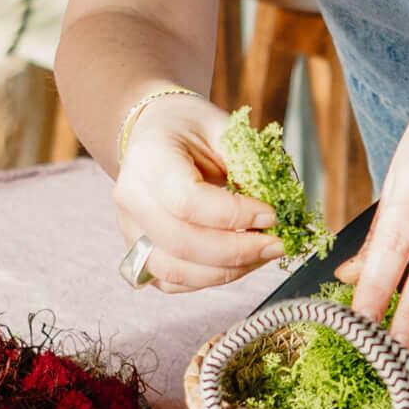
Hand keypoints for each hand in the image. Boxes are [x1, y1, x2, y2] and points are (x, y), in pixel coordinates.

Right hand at [111, 91, 280, 292]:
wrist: (154, 134)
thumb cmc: (189, 128)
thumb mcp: (222, 127)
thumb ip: (246, 162)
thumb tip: (278, 203)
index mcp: (149, 159)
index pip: (187, 201)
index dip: (234, 215)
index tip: (271, 215)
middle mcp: (131, 197)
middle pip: (182, 243)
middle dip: (238, 251)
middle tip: (277, 244)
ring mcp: (130, 228)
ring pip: (176, 270)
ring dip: (228, 271)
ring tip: (262, 254)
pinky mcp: (137, 251)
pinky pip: (172, 281)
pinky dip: (210, 279)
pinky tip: (239, 263)